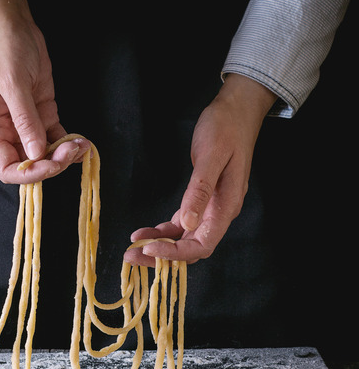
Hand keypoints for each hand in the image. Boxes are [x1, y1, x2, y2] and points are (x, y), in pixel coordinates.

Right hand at [0, 0, 89, 182]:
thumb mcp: (13, 83)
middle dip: (53, 163)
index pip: (8, 168)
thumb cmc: (5, 49)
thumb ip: (24, 120)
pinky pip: (58, 138)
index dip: (29, 174)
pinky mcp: (45, 116)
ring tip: (83, 146)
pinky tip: (83, 141)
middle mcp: (11, 131)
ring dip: (66, 155)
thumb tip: (35, 154)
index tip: (50, 164)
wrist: (15, 26)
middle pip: (31, 164)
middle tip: (72, 150)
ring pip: (47, 154)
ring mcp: (29, 125)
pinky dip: (71, 144)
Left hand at [125, 74, 276, 266]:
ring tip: (134, 247)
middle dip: (161, 255)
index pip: (201, 244)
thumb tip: (189, 224)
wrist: (236, 112)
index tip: (149, 250)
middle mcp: (219, 213)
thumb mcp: (211, 157)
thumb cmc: (225, 129)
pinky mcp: (201, 199)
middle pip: (190, 247)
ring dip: (160, 245)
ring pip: (184, 238)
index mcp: (225, 206)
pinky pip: (182, 223)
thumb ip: (201, 191)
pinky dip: (164, 230)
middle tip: (131, 257)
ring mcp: (211, 208)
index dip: (176, 253)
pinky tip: (146, 232)